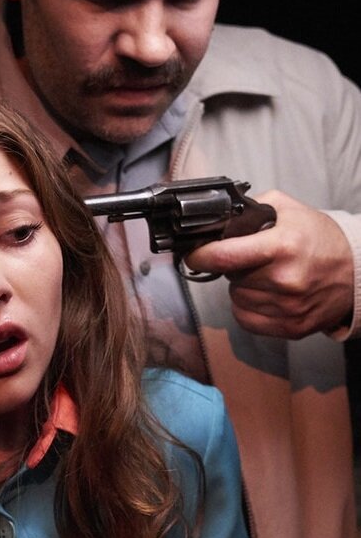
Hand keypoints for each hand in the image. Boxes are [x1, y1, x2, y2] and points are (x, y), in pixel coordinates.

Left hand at [184, 190, 353, 338]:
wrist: (357, 271)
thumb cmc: (319, 238)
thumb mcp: (287, 209)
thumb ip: (250, 209)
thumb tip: (217, 219)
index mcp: (282, 246)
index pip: (225, 256)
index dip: (201, 256)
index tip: (194, 254)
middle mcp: (285, 280)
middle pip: (230, 277)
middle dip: (233, 267)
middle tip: (253, 259)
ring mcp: (288, 307)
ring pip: (236, 298)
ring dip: (242, 287)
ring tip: (265, 275)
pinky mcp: (291, 327)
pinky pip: (246, 319)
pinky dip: (248, 307)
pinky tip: (265, 294)